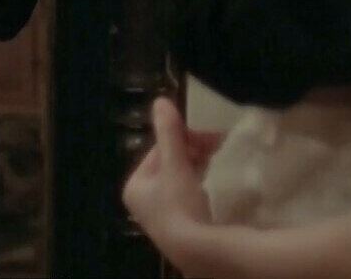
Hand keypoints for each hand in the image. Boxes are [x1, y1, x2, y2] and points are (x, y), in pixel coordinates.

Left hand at [122, 98, 213, 266]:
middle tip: (214, 145)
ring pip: (180, 177)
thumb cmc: (179, 205)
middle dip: (192, 152)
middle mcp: (143, 200)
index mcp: (135, 185)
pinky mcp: (179, 222)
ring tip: (215, 159)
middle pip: (169, 163)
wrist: (195, 249)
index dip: (182, 139)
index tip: (207, 135)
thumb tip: (160, 101)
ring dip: (197, 165)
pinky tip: (212, 181)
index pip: (159, 150)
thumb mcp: (174, 165)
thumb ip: (169, 133)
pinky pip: (188, 193)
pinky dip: (199, 182)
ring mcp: (161, 213)